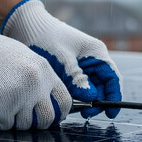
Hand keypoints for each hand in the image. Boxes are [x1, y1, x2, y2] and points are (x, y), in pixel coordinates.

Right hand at [0, 8, 71, 129]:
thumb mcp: (26, 58)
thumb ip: (40, 78)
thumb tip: (49, 101)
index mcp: (45, 71)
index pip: (65, 101)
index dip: (59, 113)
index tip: (52, 117)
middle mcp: (36, 84)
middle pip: (48, 118)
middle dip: (38, 123)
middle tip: (26, 119)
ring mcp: (19, 95)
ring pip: (26, 125)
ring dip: (15, 121)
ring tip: (3, 106)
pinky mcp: (0, 106)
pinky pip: (5, 125)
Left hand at [1, 0, 122, 118]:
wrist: (28, 28)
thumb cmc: (46, 39)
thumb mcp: (63, 60)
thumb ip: (77, 79)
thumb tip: (91, 98)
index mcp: (97, 53)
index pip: (112, 78)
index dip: (114, 96)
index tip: (110, 113)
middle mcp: (94, 59)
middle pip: (103, 86)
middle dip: (97, 101)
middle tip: (86, 114)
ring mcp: (84, 65)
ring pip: (91, 88)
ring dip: (86, 100)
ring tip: (75, 109)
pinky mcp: (73, 71)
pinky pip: (79, 87)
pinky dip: (76, 95)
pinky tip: (68, 101)